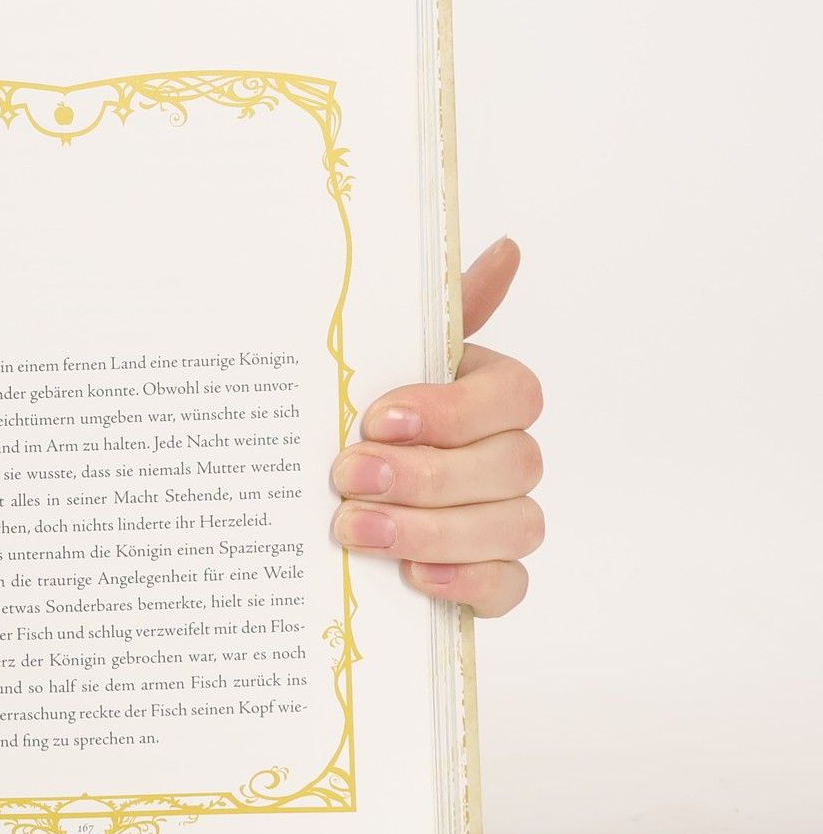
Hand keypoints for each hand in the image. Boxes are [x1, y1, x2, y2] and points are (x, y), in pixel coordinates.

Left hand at [330, 237, 543, 616]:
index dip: (453, 410)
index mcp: (487, 393)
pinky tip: (412, 575)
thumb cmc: (358, 417)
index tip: (378, 418)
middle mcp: (508, 454)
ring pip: (515, 526)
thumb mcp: (379, 357)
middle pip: (513, 464)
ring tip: (355, 529)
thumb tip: (508, 247)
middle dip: (426, 475)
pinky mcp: (492, 575)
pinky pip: (511, 585)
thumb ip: (441, 310)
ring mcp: (506, 517)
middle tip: (348, 477)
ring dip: (432, 530)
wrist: (318, 496)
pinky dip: (467, 582)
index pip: (515, 395)